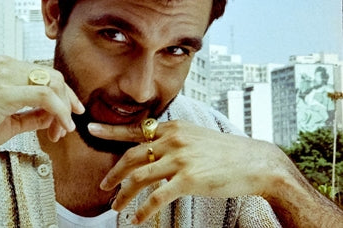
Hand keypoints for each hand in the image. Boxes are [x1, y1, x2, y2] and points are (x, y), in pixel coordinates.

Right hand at [0, 56, 84, 161]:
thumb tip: (56, 115)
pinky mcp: (3, 92)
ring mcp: (3, 76)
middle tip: (66, 127)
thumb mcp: (9, 121)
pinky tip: (59, 127)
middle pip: (53, 76)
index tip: (70, 114)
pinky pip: (44, 95)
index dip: (63, 95)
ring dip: (62, 109)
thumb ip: (33, 115)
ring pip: (52, 83)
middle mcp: (5, 65)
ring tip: (58, 132)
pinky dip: (58, 111)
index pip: (45, 74)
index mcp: (5, 67)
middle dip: (66, 102)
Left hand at [89, 119, 278, 224]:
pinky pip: (157, 197)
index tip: (91, 130)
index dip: (111, 131)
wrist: (253, 161)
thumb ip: (172, 140)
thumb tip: (153, 150)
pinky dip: (144, 210)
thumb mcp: (194, 136)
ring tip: (116, 206)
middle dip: (114, 173)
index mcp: (171, 127)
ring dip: (124, 194)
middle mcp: (172, 139)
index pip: (135, 130)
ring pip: (140, 177)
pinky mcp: (188, 179)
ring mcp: (179, 158)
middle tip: (104, 185)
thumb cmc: (225, 151)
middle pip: (132, 156)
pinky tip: (138, 219)